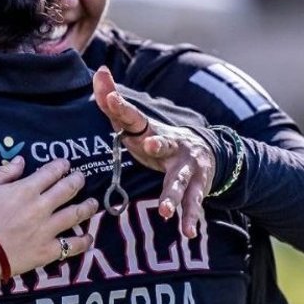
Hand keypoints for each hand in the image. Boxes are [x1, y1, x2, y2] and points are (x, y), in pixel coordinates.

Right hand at [0, 156, 100, 282]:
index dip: (61, 166)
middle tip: (81, 177)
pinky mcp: (46, 251)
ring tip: (92, 203)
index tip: (66, 164)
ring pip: (75, 215)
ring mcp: (46, 230)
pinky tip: (88, 237)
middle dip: (77, 180)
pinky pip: (71, 245)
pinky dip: (83, 241)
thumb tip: (20, 161)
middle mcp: (41, 207)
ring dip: (87, 207)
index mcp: (25, 189)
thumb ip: (4, 173)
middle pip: (68, 189)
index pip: (51, 172)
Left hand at [92, 66, 213, 237]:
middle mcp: (173, 145)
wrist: (205, 152)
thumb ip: (113, 103)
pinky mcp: (198, 186)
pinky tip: (187, 233)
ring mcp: (188, 167)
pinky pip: (193, 204)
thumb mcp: (137, 124)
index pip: (133, 117)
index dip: (120, 106)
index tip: (109, 97)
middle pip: (164, 143)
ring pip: (179, 181)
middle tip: (149, 144)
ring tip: (166, 211)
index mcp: (151, 130)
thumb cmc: (157, 140)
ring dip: (173, 195)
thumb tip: (99, 71)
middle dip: (158, 143)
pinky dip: (190, 218)